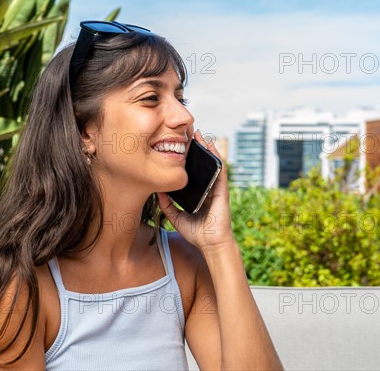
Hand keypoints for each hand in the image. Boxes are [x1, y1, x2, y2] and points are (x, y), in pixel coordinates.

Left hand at [157, 129, 234, 252]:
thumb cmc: (196, 232)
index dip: (186, 159)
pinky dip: (215, 155)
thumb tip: (158, 190)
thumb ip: (167, 205)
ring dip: (206, 147)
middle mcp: (207, 187)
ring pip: (211, 162)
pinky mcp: (222, 189)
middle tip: (185, 134)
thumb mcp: (175, 216)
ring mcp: (215, 187)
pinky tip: (210, 145)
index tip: (176, 146)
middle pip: (201, 164)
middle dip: (195, 149)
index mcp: (197, 192)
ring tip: (197, 134)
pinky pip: (219, 169)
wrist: (210, 244)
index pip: (191, 172)